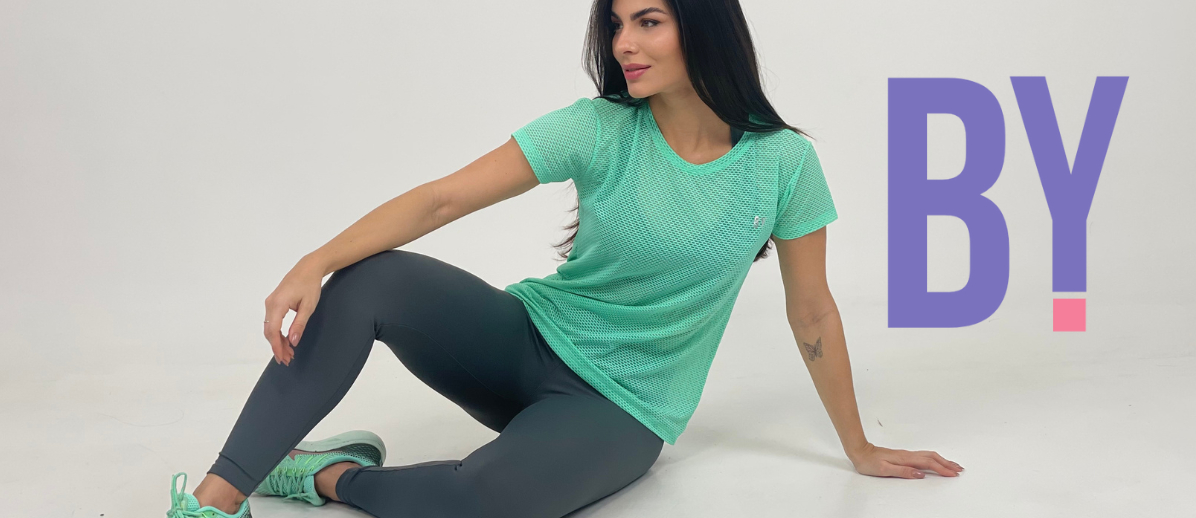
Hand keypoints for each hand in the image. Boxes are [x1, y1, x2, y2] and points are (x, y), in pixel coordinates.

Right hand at [263, 257, 325, 364]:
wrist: (307, 268)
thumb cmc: (309, 285)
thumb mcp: (308, 306)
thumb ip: (299, 324)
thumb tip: (293, 341)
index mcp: (278, 304)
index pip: (273, 331)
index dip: (277, 346)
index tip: (282, 357)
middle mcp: (270, 303)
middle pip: (269, 331)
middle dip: (277, 347)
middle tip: (287, 359)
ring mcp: (270, 302)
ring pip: (270, 327)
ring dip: (277, 341)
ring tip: (288, 352)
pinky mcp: (273, 302)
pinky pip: (272, 321)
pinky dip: (278, 332)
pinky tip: (286, 340)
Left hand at [847, 442, 962, 478]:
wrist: (860, 451)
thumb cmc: (869, 462)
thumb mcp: (884, 470)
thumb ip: (903, 472)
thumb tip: (920, 474)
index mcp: (905, 459)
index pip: (928, 464)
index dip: (942, 469)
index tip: (952, 474)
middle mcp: (908, 455)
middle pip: (932, 458)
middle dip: (947, 464)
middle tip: (959, 470)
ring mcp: (907, 454)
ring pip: (929, 455)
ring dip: (942, 460)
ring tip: (953, 465)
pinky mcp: (904, 455)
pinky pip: (924, 456)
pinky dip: (934, 458)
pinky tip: (936, 461)